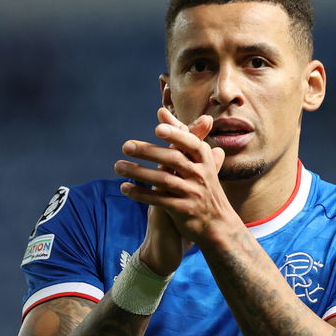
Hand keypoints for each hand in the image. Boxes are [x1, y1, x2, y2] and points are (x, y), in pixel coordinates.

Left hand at [115, 108, 232, 263]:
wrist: (217, 224)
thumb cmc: (203, 186)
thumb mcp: (198, 160)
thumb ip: (179, 135)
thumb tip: (161, 111)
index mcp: (204, 160)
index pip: (191, 143)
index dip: (175, 135)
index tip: (157, 128)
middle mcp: (200, 175)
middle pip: (173, 160)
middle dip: (148, 151)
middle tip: (126, 145)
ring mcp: (193, 193)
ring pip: (162, 180)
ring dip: (138, 172)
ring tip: (117, 166)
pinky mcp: (183, 211)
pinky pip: (158, 200)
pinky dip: (140, 193)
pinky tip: (124, 188)